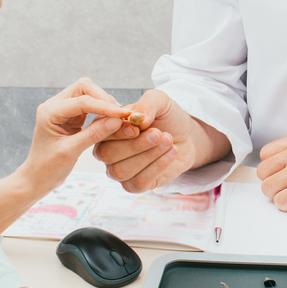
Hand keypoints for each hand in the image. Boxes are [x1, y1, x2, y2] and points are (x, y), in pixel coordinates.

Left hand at [21, 78, 136, 197]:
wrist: (36, 178)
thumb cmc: (48, 168)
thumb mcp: (71, 152)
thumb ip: (94, 134)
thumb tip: (117, 120)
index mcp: (50, 112)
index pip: (82, 101)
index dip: (105, 106)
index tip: (124, 115)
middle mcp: (55, 105)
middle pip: (84, 87)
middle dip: (104, 99)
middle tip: (121, 115)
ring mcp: (62, 109)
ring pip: (88, 94)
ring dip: (104, 104)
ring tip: (118, 119)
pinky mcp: (70, 116)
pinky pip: (89, 105)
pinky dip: (101, 111)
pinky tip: (111, 122)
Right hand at [93, 89, 230, 192]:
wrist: (186, 136)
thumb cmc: (166, 118)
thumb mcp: (159, 101)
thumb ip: (146, 104)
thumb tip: (138, 119)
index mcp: (106, 129)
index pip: (100, 132)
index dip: (116, 132)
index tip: (137, 128)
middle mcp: (107, 151)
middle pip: (108, 154)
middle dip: (134, 145)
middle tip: (157, 134)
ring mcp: (119, 170)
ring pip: (121, 171)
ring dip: (147, 156)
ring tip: (168, 140)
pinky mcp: (134, 185)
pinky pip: (138, 182)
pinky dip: (157, 167)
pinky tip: (171, 152)